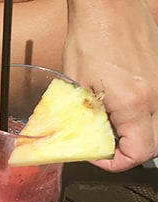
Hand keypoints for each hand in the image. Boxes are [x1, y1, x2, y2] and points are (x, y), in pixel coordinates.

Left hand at [64, 0, 157, 171]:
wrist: (109, 6)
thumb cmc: (92, 37)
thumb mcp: (75, 87)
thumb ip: (80, 118)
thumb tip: (76, 138)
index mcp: (135, 103)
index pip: (138, 153)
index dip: (114, 163)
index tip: (95, 155)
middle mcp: (155, 96)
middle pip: (151, 145)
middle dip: (126, 152)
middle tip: (101, 146)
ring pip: (155, 126)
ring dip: (133, 134)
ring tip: (107, 126)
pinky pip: (155, 105)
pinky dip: (138, 115)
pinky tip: (116, 105)